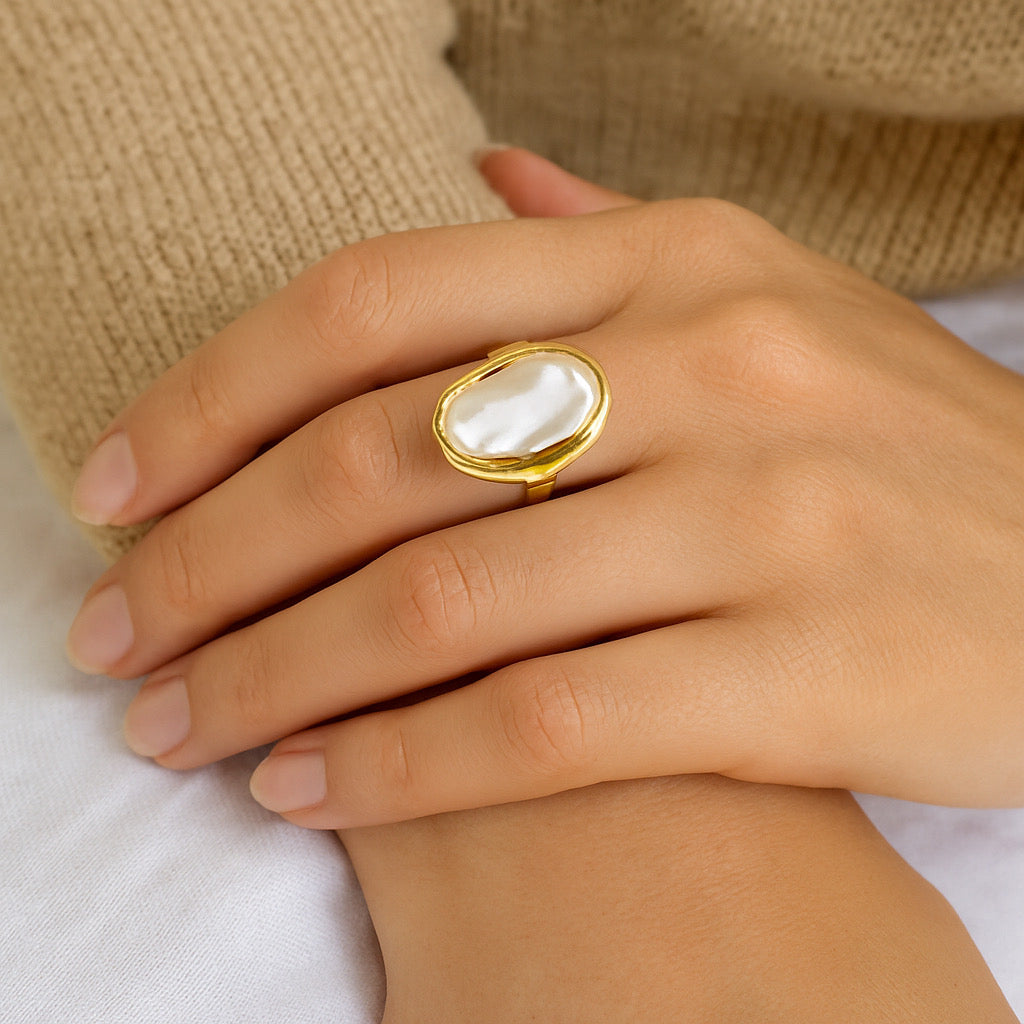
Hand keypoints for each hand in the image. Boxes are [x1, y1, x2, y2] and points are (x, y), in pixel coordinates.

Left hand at [66, 148, 1023, 825]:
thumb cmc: (896, 447)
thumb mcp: (773, 295)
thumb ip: (608, 243)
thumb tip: (482, 181)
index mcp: (675, 262)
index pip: (371, 304)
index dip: (211, 397)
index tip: (117, 487)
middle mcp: (712, 365)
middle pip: (376, 458)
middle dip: (210, 556)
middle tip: (118, 632)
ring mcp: (762, 518)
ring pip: (439, 601)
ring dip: (274, 674)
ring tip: (182, 725)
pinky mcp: (802, 669)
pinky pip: (544, 722)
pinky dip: (401, 763)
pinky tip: (310, 791)